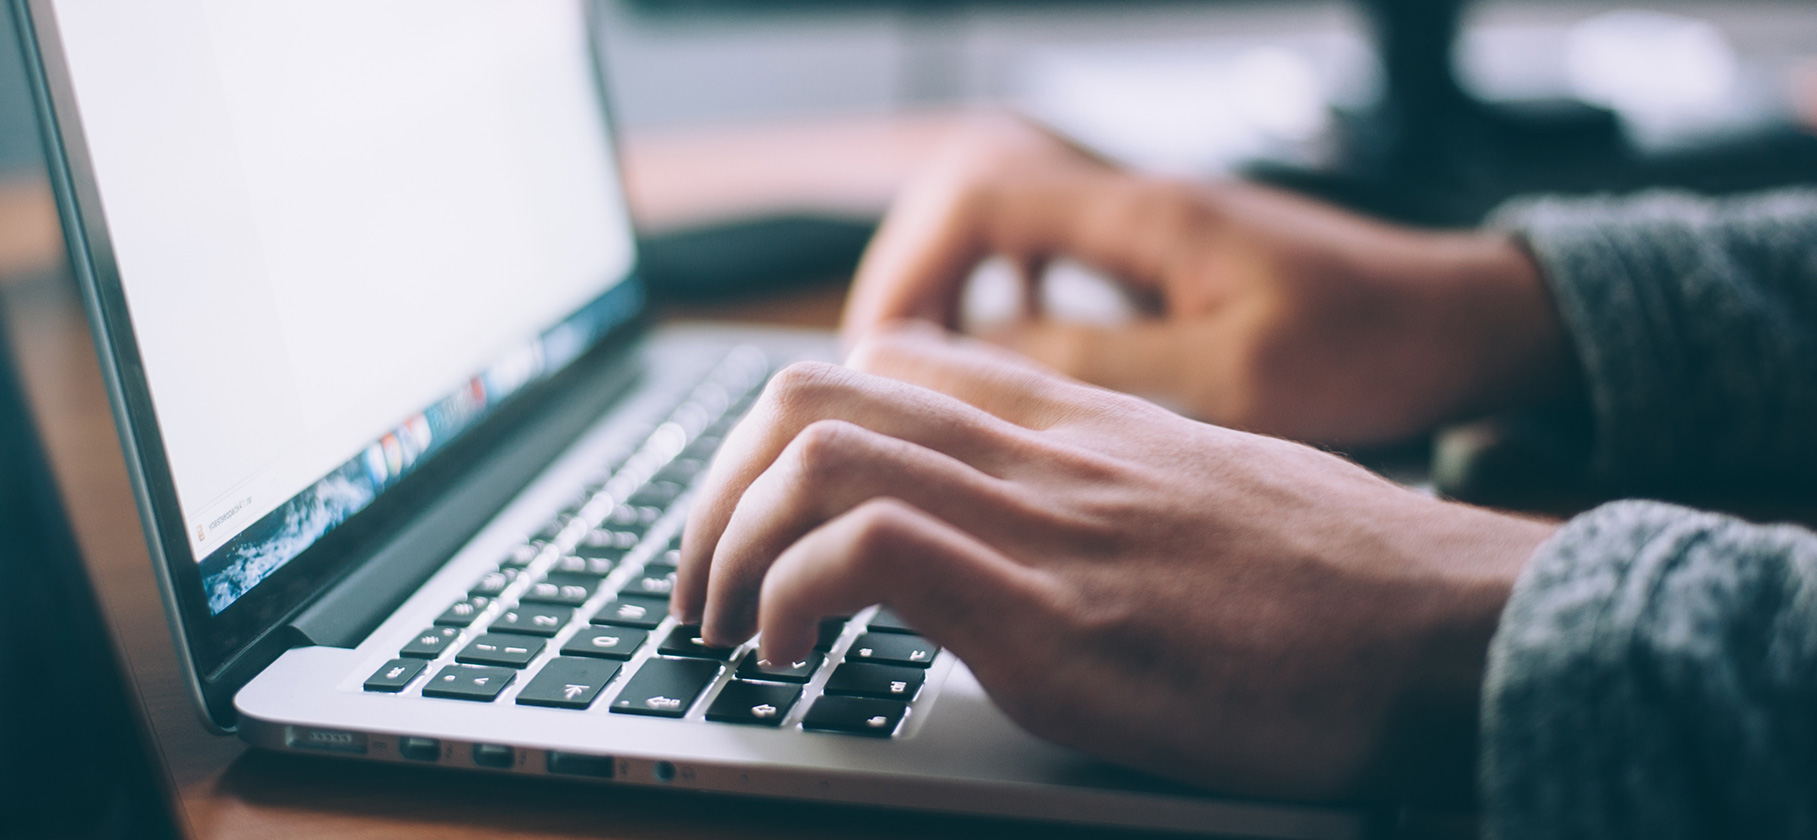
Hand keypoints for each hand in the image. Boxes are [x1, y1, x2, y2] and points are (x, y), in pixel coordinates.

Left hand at [676, 325, 1556, 798]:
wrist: (1456, 628)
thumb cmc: (1347, 582)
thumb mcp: (1211, 494)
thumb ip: (1109, 485)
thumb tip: (1039, 525)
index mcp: (1078, 424)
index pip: (888, 361)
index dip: (787, 431)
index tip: (764, 513)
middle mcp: (1045, 453)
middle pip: (815, 392)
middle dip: (718, 488)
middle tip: (703, 581)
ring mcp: (1046, 527)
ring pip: (817, 452)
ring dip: (727, 543)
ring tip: (724, 626)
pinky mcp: (1055, 619)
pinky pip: (869, 551)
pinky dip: (790, 596)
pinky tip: (790, 656)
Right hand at [842, 116, 1574, 445]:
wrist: (1463, 323)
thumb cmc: (1372, 347)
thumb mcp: (1233, 379)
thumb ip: (1100, 365)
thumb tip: (978, 361)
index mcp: (1145, 216)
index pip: (979, 196)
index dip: (910, 269)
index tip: (882, 352)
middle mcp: (1137, 204)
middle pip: (972, 198)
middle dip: (914, 277)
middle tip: (886, 370)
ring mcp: (1151, 226)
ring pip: (1008, 226)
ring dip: (956, 288)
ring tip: (929, 370)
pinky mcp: (1168, 258)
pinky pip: (1053, 256)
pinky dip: (1010, 299)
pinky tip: (1013, 358)